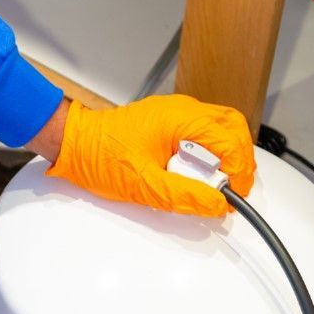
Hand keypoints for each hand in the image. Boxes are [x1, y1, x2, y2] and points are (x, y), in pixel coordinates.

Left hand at [46, 95, 255, 215]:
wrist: (74, 144)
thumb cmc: (100, 157)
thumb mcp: (144, 185)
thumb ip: (184, 195)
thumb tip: (216, 204)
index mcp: (180, 119)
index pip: (230, 140)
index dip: (239, 170)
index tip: (233, 194)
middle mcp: (182, 110)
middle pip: (233, 128)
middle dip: (238, 160)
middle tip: (229, 189)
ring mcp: (176, 113)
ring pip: (220, 129)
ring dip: (223, 157)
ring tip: (210, 183)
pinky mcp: (170, 122)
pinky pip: (202, 133)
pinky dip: (208, 153)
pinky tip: (194, 173)